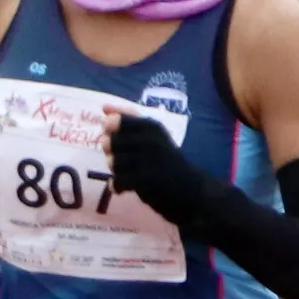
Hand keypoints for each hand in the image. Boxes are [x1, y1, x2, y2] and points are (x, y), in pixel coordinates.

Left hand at [105, 110, 213, 226]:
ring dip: (116, 171)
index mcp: (152, 127)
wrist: (194, 191)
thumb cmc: (169, 162)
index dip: (110, 131)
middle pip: (109, 142)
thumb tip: (104, 108)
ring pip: (113, 162)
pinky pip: (119, 180)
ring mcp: (150, 160)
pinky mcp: (148, 181)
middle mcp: (152, 140)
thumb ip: (130, 121)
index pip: (116, 120)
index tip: (115, 136)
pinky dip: (117, 185)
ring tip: (127, 174)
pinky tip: (122, 188)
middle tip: (124, 159)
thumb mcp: (155, 136)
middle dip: (111, 153)